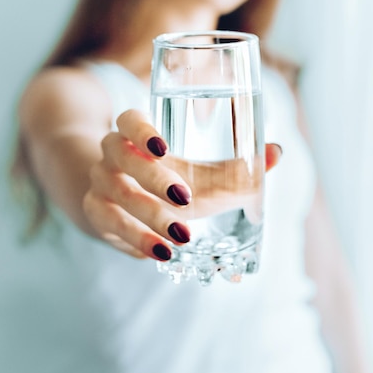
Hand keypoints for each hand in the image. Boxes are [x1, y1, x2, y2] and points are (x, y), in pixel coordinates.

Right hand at [83, 109, 281, 260]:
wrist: (114, 200)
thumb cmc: (164, 178)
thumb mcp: (195, 169)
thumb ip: (234, 165)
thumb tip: (276, 153)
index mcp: (135, 134)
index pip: (128, 120)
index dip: (141, 130)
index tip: (164, 147)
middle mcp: (112, 155)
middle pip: (122, 155)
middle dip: (154, 177)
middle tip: (185, 197)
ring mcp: (100, 184)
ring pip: (117, 194)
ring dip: (150, 216)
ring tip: (182, 236)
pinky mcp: (97, 214)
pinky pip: (112, 225)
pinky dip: (137, 240)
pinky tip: (162, 252)